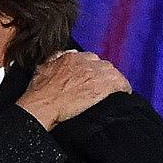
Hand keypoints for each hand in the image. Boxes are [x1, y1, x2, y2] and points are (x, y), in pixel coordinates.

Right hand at [16, 50, 130, 129]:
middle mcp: (85, 61)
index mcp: (71, 56)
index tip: (89, 80)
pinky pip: (121, 83)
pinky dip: (123, 89)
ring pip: (112, 73)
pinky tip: (123, 95)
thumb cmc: (39, 93)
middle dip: (102, 76)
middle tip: (99, 90)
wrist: (42, 106)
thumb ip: (54, 59)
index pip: (89, 59)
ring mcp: (95, 73)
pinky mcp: (103, 86)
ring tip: (112, 93)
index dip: (91, 71)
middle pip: (102, 65)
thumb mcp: (42, 69)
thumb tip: (61, 56)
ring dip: (112, 83)